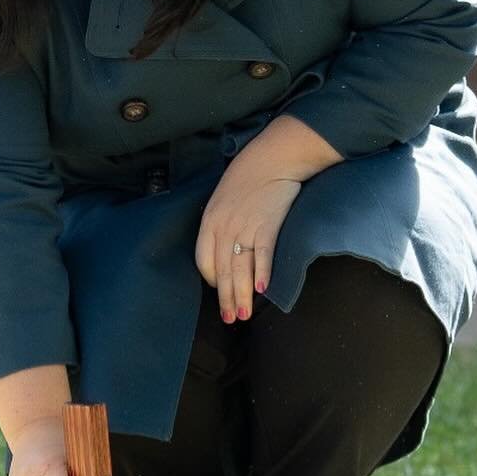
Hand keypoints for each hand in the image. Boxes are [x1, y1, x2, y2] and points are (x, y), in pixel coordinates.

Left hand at [195, 114, 341, 323]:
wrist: (273, 157)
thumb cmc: (248, 177)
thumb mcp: (223, 199)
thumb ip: (221, 224)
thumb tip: (225, 249)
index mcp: (210, 221)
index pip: (203, 260)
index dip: (212, 280)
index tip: (220, 292)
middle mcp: (224, 226)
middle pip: (222, 270)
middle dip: (227, 297)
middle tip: (231, 318)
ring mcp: (245, 226)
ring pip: (241, 268)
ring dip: (243, 294)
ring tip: (244, 314)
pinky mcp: (268, 224)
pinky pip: (263, 254)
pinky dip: (263, 273)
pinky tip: (264, 290)